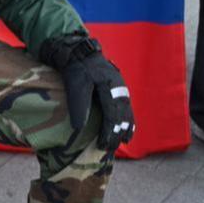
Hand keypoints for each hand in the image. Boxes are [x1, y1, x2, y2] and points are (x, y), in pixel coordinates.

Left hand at [44, 35, 134, 151]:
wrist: (80, 53)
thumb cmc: (77, 69)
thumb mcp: (75, 86)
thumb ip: (78, 106)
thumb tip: (78, 128)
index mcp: (110, 86)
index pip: (112, 114)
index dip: (108, 131)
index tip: (103, 145)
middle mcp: (120, 88)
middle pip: (122, 116)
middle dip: (117, 134)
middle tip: (110, 149)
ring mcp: (121, 88)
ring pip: (127, 112)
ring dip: (125, 128)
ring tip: (122, 142)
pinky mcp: (119, 90)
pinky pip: (126, 108)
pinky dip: (128, 120)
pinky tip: (127, 130)